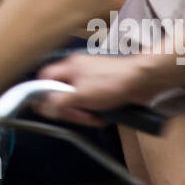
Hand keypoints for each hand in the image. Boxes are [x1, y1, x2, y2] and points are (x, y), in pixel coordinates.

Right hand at [32, 52, 152, 126]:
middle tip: (79, 116)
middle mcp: (78, 70)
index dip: (42, 93)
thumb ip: (59, 101)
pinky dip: (94, 109)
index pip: (45, 77)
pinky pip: (90, 100)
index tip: (47, 108)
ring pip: (76, 98)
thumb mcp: (80, 96)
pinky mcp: (103, 87)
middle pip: (61, 91)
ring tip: (94, 117)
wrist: (142, 81)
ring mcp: (91, 78)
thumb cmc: (112, 83)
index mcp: (69, 66)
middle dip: (69, 108)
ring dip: (83, 111)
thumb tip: (42, 105)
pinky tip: (102, 115)